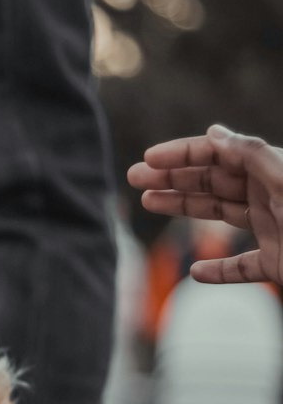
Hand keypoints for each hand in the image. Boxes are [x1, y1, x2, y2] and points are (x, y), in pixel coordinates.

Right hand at [127, 124, 282, 286]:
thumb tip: (213, 132)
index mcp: (271, 172)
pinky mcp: (277, 264)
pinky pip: (242, 267)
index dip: (182, 154)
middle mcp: (269, 196)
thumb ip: (252, 154)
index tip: (148, 159)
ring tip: (148, 202)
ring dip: (183, 208)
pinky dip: (218, 270)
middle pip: (213, 183)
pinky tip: (196, 271)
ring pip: (221, 215)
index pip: (219, 155)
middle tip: (135, 177)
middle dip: (172, 177)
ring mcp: (273, 230)